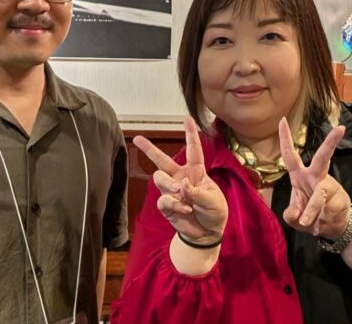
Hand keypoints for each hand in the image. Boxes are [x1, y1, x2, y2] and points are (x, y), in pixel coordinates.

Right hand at [133, 117, 226, 243]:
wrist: (207, 234)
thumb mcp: (213, 200)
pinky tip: (185, 210)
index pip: (193, 149)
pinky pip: (163, 199)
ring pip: (159, 178)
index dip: (190, 133)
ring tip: (181, 194)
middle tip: (137, 138)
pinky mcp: (166, 205)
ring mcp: (171, 191)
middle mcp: (180, 177)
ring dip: (169, 185)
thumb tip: (181, 186)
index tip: (187, 118)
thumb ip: (198, 191)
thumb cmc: (214, 212)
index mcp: (196, 171)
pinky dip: (174, 204)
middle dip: (149, 149)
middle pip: (162, 160)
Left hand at [279, 119, 349, 239]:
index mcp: (300, 176)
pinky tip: (320, 226)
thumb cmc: (308, 216)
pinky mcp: (341, 199)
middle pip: (323, 158)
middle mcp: (316, 176)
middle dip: (331, 143)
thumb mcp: (294, 217)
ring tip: (309, 224)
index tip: (282, 120)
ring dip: (312, 212)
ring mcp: (330, 187)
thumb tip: (296, 214)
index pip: (290, 155)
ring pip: (320, 196)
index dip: (284, 139)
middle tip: (341, 128)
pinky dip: (320, 223)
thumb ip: (291, 214)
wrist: (331, 228)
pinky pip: (328, 211)